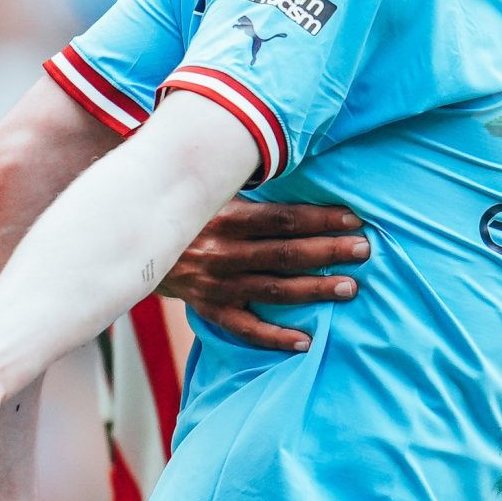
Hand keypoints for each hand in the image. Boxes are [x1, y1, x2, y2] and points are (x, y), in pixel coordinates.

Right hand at [159, 199, 370, 351]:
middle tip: (364, 251)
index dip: (320, 220)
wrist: (138, 244)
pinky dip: (275, 337)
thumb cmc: (191, 213)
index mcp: (225, 218)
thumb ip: (248, 185)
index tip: (353, 219)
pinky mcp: (211, 309)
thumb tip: (288, 159)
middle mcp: (222, 253)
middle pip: (285, 254)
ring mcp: (216, 284)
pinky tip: (306, 342)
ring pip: (273, 290)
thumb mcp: (212, 192)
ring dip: (315, 290)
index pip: (282, 219)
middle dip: (328, 252)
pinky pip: (245, 328)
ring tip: (351, 288)